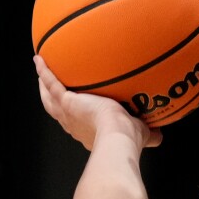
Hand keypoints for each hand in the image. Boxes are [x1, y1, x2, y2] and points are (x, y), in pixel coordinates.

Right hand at [34, 55, 160, 151]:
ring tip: (40, 70)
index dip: (77, 115)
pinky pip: (51, 83)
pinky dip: (44, 71)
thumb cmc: (130, 139)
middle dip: (53, 99)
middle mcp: (74, 124)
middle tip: (49, 87)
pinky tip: (39, 59)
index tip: (78, 108)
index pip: (79, 122)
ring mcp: (67, 113)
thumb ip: (151, 134)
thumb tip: (160, 136)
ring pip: (49, 98)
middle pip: (58, 110)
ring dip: (43, 85)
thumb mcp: (141, 134)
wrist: (118, 137)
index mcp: (89, 132)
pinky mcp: (66, 102)